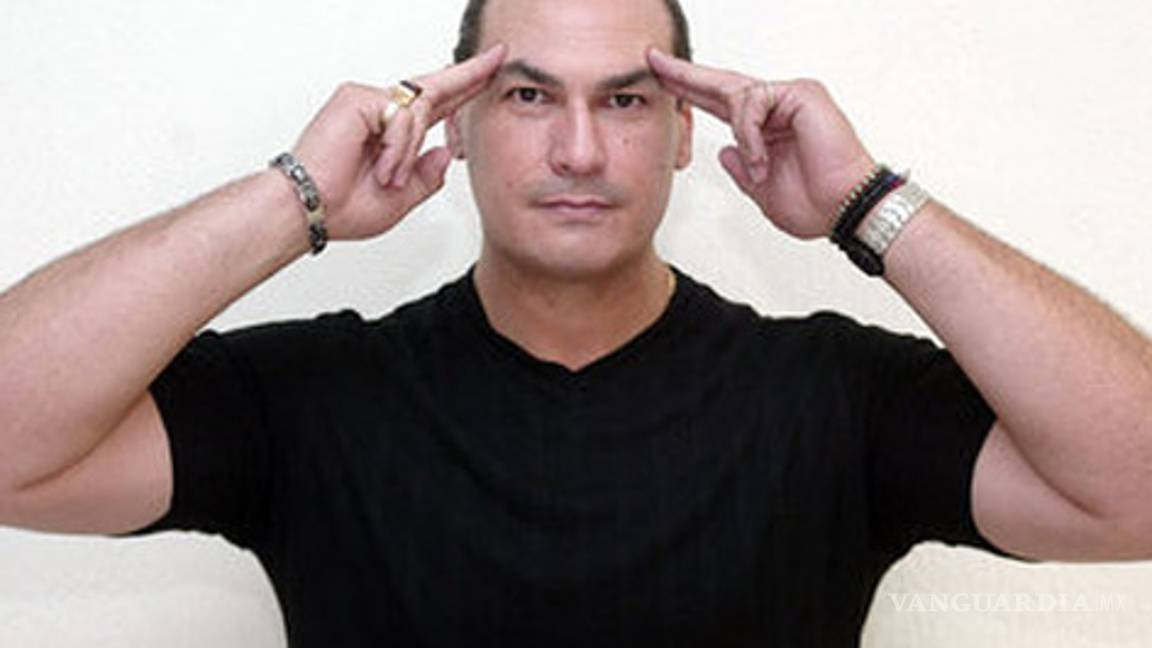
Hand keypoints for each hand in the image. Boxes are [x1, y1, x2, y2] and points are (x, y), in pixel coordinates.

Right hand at [291, 44, 506, 240]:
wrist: (310, 211)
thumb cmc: (343, 207)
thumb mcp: (401, 199)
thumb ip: (426, 177)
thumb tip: (445, 153)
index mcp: (391, 133)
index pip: (436, 105)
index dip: (464, 90)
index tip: (489, 74)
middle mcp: (379, 110)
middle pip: (433, 87)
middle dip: (468, 74)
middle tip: (497, 57)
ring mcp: (367, 100)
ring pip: (419, 112)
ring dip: (408, 152)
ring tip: (387, 177)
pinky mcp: (357, 98)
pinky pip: (400, 116)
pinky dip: (396, 146)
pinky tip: (381, 166)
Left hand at [647, 48, 874, 239]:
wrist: (844, 209)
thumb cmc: (815, 203)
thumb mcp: (761, 191)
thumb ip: (742, 170)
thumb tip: (724, 151)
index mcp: (765, 128)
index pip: (719, 102)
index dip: (689, 90)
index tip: (661, 79)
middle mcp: (777, 106)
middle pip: (721, 84)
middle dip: (685, 74)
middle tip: (653, 59)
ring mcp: (790, 97)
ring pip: (738, 98)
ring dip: (743, 139)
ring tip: (760, 170)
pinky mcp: (802, 94)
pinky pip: (755, 103)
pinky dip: (752, 134)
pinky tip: (763, 158)